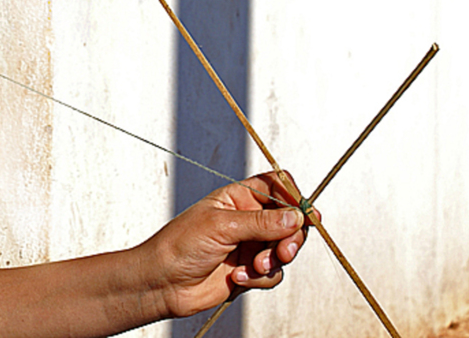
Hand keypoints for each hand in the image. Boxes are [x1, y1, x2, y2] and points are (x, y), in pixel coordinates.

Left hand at [141, 171, 310, 317]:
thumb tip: (296, 216)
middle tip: (284, 251)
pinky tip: (236, 277)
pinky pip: (273, 274)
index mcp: (238, 197)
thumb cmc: (180, 245)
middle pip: (289, 221)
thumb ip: (262, 222)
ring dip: (273, 260)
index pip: (276, 186)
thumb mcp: (222, 226)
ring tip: (254, 266)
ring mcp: (249, 245)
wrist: (163, 282)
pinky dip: (259, 278)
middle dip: (291, 237)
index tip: (305, 213)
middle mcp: (247, 219)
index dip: (294, 197)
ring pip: (284, 249)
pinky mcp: (249, 270)